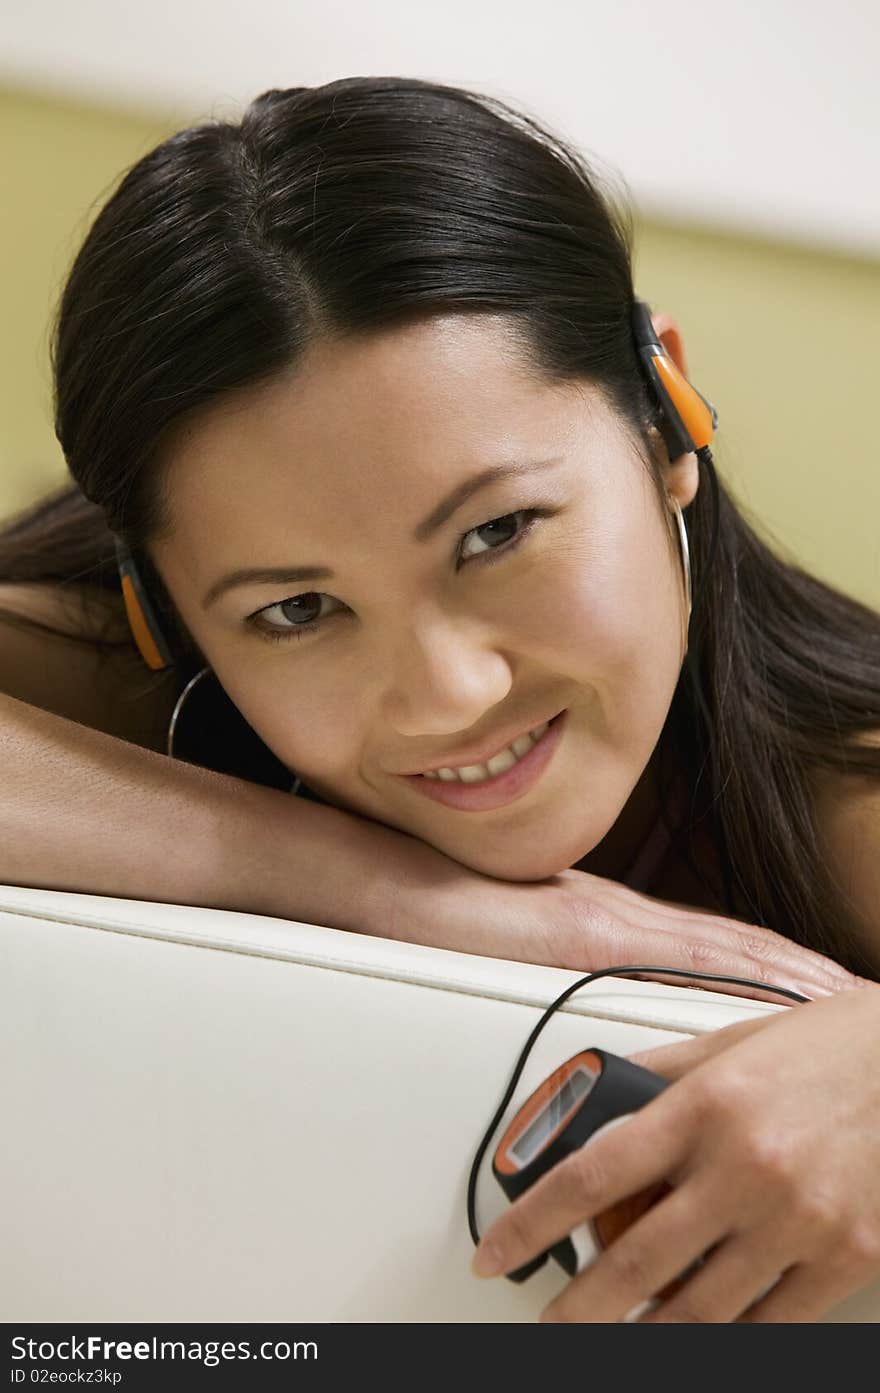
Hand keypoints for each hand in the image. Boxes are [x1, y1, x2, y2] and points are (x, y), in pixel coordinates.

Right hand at [377, 834, 859, 1002]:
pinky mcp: (582, 936)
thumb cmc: (445, 921)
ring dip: (789, 976)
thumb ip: (569, 971)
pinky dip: (733, 975)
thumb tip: (603, 1012)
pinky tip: (770, 995)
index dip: (779, 965)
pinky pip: (675, 961)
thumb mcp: (521, 948)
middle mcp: (624, 916)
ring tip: (846, 999)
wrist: (393, 887)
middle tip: (864, 998)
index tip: (829, 988)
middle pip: (738, 947)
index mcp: (614, 921)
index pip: (717, 945)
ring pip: (724, 951)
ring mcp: (609, 922)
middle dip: (804, 976)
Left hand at [470, 983, 879, 1321]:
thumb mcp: (729, 1044)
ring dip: (641, 1335)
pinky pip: (767, 1324)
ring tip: (615, 1336)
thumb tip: (592, 1097)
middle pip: (634, 1262)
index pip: (590, 1174)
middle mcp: (746, 1166)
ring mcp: (798, 1220)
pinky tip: (694, 1334)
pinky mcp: (846, 1257)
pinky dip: (722, 1337)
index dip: (530, 1222)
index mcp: (706, 1106)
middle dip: (577, 1309)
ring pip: (696, 1310)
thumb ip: (658, 1072)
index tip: (497, 1250)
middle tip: (550, 1325)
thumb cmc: (826, 1048)